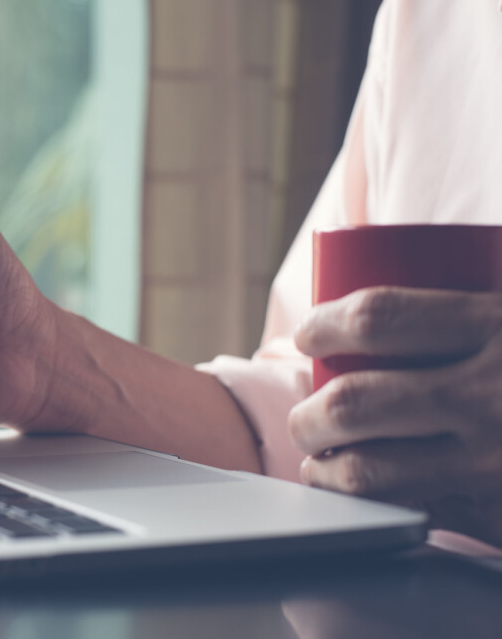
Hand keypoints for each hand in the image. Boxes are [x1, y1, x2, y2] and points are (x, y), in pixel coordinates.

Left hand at [290, 286, 501, 545]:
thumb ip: (467, 303)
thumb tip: (362, 276)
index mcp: (500, 326)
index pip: (379, 318)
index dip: (324, 325)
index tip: (308, 334)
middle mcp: (495, 396)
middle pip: (352, 404)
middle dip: (309, 416)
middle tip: (307, 419)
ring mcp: (497, 464)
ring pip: (368, 473)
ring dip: (327, 472)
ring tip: (322, 464)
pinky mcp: (501, 515)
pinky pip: (414, 515)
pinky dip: (379, 507)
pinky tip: (374, 500)